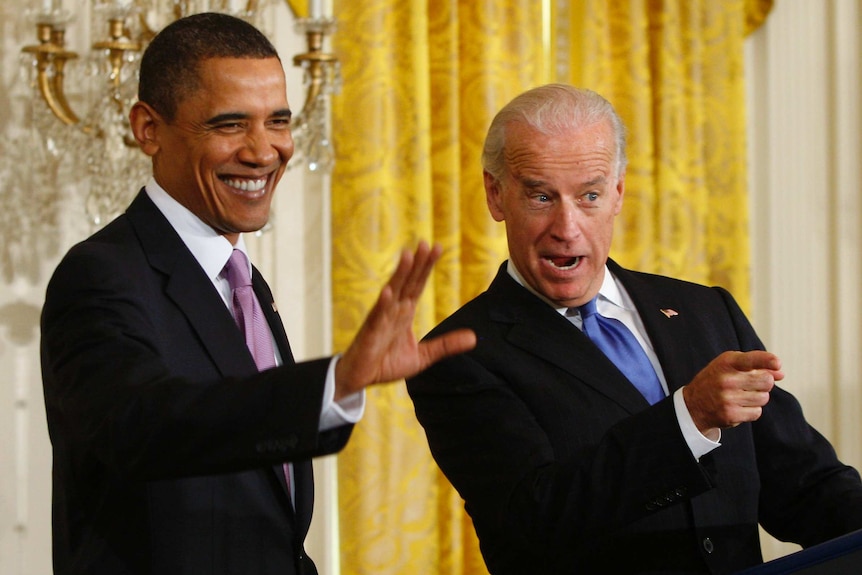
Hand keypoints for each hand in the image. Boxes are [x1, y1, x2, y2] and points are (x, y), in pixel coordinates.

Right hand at [334, 241, 476, 399]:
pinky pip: (377, 317)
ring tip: (408, 256)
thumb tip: (473, 338)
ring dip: (400, 275)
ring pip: (392, 293)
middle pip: (407, 282)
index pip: (418, 285)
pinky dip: (383, 304)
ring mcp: (381, 319)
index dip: (427, 267)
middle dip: (417, 263)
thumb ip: (446, 345)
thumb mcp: (423, 356)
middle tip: (426, 243)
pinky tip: (388, 292)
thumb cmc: (386, 363)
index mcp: (404, 312)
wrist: (361, 378)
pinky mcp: (371, 333)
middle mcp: (393, 310)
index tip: (437, 248)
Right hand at [682, 350, 783, 439]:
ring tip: (742, 395)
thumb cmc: (717, 380)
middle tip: (751, 384)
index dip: (766, 361)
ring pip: (764, 398)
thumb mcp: (730, 366)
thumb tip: (781, 373)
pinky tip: (738, 406)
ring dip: (758, 397)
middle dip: (764, 383)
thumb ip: (756, 365)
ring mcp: (727, 398)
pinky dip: (751, 410)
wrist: (693, 404)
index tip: (777, 363)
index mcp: (726, 363)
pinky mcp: (730, 415)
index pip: (750, 360)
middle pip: (766, 381)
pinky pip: (757, 412)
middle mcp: (726, 380)